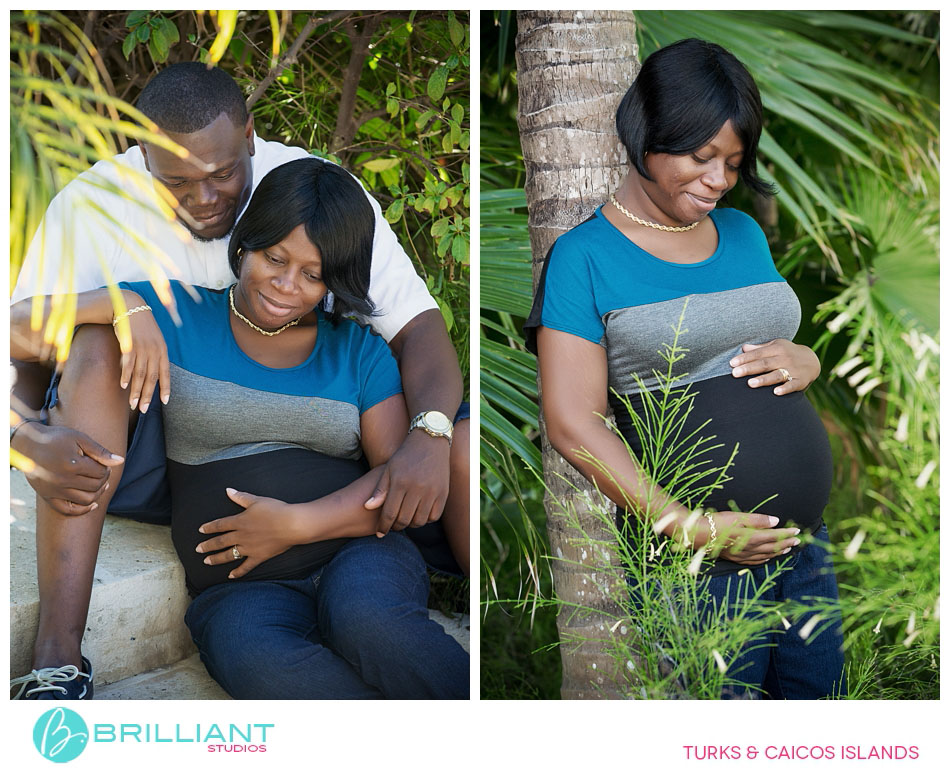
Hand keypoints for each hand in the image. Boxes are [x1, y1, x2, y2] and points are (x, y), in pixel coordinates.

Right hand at [11, 422, 123, 515]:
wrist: (28, 444)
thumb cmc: (56, 438)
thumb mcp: (79, 439)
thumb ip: (100, 451)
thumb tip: (120, 461)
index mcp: (72, 464)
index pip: (100, 473)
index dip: (106, 468)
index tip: (103, 464)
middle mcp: (63, 480)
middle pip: (95, 487)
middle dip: (103, 480)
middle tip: (102, 472)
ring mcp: (54, 490)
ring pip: (86, 500)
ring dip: (97, 494)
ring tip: (100, 485)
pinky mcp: (47, 496)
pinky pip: (67, 510)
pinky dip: (82, 510)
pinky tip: (93, 504)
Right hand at [115, 291, 169, 413]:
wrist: (130, 307)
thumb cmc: (141, 326)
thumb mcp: (154, 339)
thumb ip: (155, 354)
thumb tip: (152, 373)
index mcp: (162, 350)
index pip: (165, 373)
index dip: (165, 388)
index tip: (164, 402)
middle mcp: (154, 350)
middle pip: (151, 377)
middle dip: (148, 395)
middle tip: (143, 410)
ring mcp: (142, 347)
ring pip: (140, 374)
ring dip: (136, 391)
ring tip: (133, 404)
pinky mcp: (129, 344)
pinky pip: (128, 364)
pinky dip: (126, 376)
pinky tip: (123, 386)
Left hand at [196, 488, 303, 578]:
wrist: (291, 524)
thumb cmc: (276, 510)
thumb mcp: (257, 501)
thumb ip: (241, 497)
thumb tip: (228, 491)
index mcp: (240, 521)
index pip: (220, 525)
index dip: (210, 527)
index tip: (201, 530)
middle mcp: (241, 536)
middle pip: (220, 541)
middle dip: (208, 545)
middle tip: (198, 549)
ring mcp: (249, 548)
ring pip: (229, 554)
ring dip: (216, 558)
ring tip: (207, 561)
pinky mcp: (259, 556)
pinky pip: (246, 566)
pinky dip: (238, 572)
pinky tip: (230, 576)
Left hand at [365, 428, 449, 535]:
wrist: (430, 441)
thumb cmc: (405, 455)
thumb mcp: (389, 469)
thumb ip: (380, 490)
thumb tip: (367, 508)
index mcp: (400, 482)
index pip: (389, 513)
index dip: (383, 526)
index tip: (380, 532)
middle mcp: (416, 488)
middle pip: (404, 520)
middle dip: (396, 527)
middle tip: (393, 526)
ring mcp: (432, 491)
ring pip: (419, 521)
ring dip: (411, 525)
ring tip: (405, 520)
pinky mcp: (443, 493)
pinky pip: (434, 516)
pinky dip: (426, 519)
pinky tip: (419, 514)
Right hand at [689, 511, 801, 565]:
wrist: (700, 535)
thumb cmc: (718, 522)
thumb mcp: (739, 516)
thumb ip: (759, 519)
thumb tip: (776, 521)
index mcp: (753, 537)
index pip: (775, 536)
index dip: (787, 533)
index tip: (798, 531)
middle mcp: (751, 549)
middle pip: (773, 547)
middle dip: (787, 543)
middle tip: (797, 541)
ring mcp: (744, 555)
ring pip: (766, 555)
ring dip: (778, 552)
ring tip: (787, 549)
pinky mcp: (736, 558)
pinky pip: (755, 561)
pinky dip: (765, 559)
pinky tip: (768, 558)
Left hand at [729, 339, 819, 395]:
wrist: (813, 360)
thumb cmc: (787, 353)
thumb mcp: (775, 346)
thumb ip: (759, 349)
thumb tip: (743, 348)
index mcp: (777, 348)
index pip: (758, 353)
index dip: (745, 358)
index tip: (732, 363)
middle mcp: (785, 358)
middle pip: (765, 364)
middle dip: (749, 368)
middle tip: (734, 373)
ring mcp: (793, 370)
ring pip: (777, 375)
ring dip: (764, 379)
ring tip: (750, 383)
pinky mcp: (801, 381)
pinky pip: (792, 385)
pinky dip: (785, 388)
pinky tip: (776, 392)